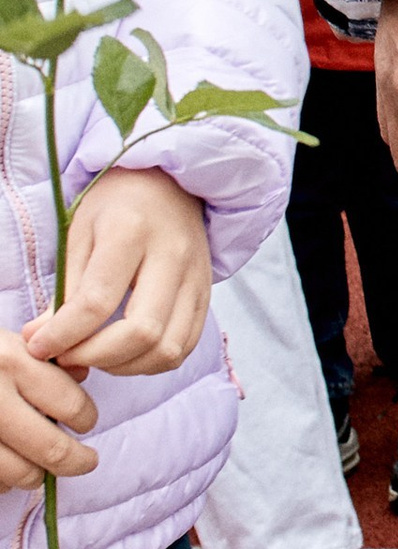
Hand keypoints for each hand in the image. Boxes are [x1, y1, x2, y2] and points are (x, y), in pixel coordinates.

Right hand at [0, 331, 97, 493]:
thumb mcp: (6, 344)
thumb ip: (44, 359)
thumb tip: (82, 374)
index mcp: (12, 361)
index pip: (72, 403)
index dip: (85, 418)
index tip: (85, 422)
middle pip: (54, 449)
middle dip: (78, 461)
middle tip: (87, 461)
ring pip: (24, 474)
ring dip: (37, 475)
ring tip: (39, 467)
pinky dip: (4, 481)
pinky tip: (6, 467)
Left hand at [24, 168, 212, 377]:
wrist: (169, 183)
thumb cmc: (116, 206)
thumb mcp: (79, 233)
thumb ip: (64, 290)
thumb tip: (41, 340)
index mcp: (131, 231)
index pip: (97, 301)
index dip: (64, 335)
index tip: (40, 347)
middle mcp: (172, 256)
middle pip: (142, 332)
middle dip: (97, 357)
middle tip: (69, 355)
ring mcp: (196, 278)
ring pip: (168, 349)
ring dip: (125, 365)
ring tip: (97, 354)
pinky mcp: (206, 294)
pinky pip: (184, 346)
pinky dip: (151, 361)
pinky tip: (126, 351)